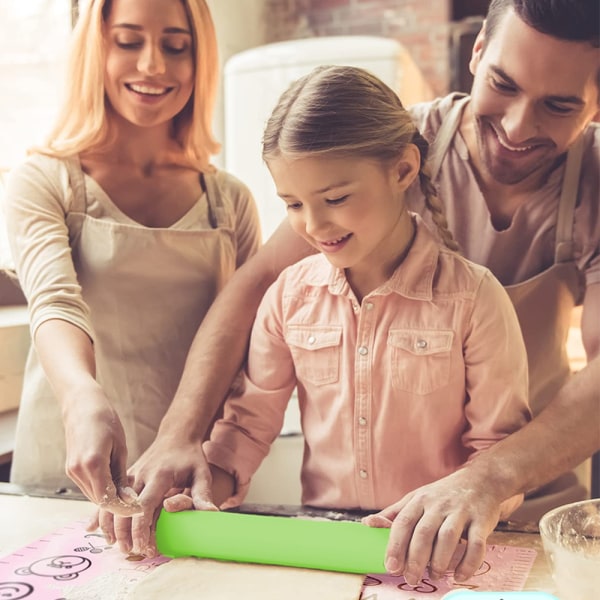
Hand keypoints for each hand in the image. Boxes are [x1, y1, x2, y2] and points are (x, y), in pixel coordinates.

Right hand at [63, 386, 141, 515]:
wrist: (82, 406)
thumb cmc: (106, 421)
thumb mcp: (120, 447)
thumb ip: (121, 475)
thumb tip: (128, 499)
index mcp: (93, 464)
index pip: (108, 499)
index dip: (124, 508)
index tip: (140, 510)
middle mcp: (79, 471)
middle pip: (99, 501)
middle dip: (118, 508)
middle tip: (138, 509)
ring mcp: (72, 471)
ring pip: (93, 496)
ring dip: (109, 500)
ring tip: (129, 500)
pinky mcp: (71, 469)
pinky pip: (88, 487)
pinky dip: (101, 491)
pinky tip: (115, 488)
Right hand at [91, 429, 216, 556]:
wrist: (176, 435)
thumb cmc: (190, 456)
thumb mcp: (202, 473)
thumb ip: (203, 495)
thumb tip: (211, 515)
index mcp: (159, 476)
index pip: (144, 506)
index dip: (141, 529)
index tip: (144, 547)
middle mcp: (140, 475)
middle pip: (124, 508)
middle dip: (124, 533)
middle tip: (130, 552)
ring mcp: (130, 477)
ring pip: (112, 503)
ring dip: (111, 526)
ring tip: (116, 545)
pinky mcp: (126, 478)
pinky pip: (110, 496)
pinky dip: (101, 513)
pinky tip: (91, 528)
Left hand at [362, 467, 514, 584]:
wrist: (481, 480)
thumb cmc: (442, 494)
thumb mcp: (416, 498)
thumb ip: (394, 513)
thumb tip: (368, 523)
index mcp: (420, 500)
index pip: (403, 522)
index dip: (395, 545)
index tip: (391, 566)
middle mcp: (439, 505)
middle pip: (424, 533)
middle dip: (415, 559)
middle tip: (411, 579)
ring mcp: (461, 512)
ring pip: (448, 538)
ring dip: (440, 562)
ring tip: (434, 575)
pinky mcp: (481, 521)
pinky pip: (476, 545)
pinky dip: (468, 563)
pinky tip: (459, 575)